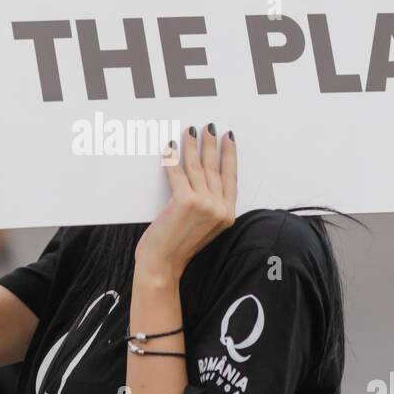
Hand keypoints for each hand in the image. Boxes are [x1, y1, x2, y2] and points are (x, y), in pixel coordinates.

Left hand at [135, 123, 236, 283]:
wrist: (163, 266)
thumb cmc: (178, 248)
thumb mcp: (205, 227)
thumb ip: (210, 206)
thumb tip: (204, 177)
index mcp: (227, 214)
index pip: (231, 177)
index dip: (230, 155)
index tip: (229, 138)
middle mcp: (219, 208)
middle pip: (215, 167)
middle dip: (211, 144)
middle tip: (209, 127)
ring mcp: (203, 204)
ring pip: (196, 166)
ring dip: (192, 145)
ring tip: (190, 132)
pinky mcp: (185, 201)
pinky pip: (177, 172)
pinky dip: (172, 157)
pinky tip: (170, 147)